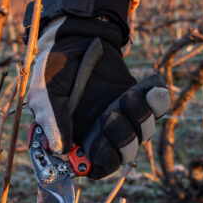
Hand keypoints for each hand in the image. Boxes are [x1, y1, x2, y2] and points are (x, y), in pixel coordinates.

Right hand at [27, 15, 169, 178]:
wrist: (74, 37)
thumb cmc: (54, 68)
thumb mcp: (44, 93)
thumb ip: (52, 120)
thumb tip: (61, 149)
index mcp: (80, 137)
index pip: (97, 165)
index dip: (101, 162)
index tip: (97, 148)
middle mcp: (104, 130)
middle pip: (125, 153)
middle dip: (123, 140)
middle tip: (110, 116)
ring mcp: (123, 114)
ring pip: (144, 133)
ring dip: (140, 119)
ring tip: (127, 96)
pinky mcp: (138, 97)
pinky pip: (158, 108)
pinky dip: (158, 102)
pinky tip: (150, 90)